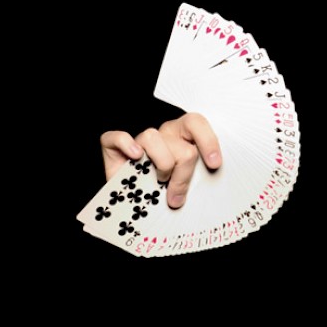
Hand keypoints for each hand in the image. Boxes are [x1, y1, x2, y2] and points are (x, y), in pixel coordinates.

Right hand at [100, 112, 221, 208]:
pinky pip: (119, 137)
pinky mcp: (113, 145)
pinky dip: (126, 145)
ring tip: (158, 182)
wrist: (129, 202)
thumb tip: (207, 189)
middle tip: (177, 196)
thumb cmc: (161, 190)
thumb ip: (194, 179)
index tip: (214, 164)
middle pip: (181, 146)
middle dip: (183, 175)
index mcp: (182, 137)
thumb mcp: (182, 183)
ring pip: (153, 138)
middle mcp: (163, 134)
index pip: (196, 123)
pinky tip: (135, 157)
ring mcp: (139, 139)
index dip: (208, 141)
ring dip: (160, 165)